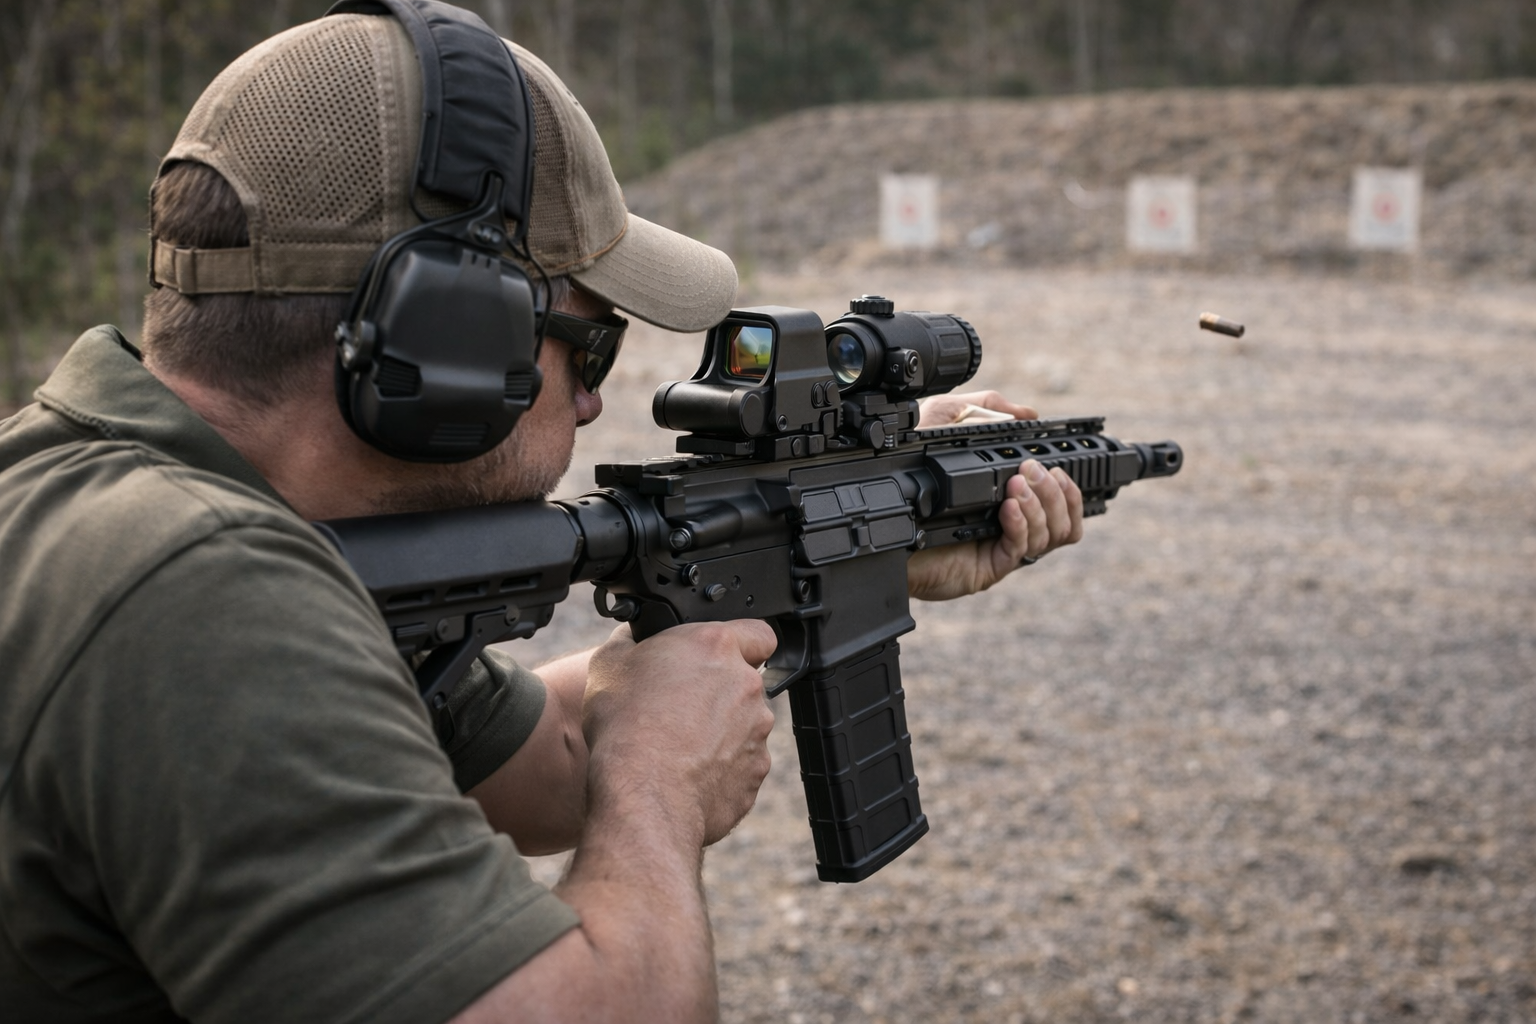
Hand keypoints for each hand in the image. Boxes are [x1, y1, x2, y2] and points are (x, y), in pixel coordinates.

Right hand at [582, 621, 777, 845]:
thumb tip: (634, 636)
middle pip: (744, 682)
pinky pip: (742, 763)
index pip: (757, 632)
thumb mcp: (609, 663)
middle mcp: (746, 684)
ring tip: (678, 746)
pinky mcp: (756, 770)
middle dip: (720, 692)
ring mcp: (757, 730)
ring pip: (745, 725)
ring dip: (722, 731)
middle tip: (680, 706)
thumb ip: (631, 640)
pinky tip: (688, 774)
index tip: (716, 658)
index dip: (741, 644)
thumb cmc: (626, 727)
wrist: (644, 795)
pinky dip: (722, 767)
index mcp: (716, 647)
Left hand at [906, 390, 1084, 600]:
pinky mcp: (988, 565)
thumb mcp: (945, 425)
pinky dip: (1021, 524)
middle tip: (1034, 469)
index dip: (1073, 488)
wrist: (883, 518)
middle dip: (1059, 492)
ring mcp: (1003, 546)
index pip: (1064, 503)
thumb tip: (1028, 414)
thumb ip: (985, 408)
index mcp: (1015, 498)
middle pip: (1067, 522)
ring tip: (1018, 485)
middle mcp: (1015, 525)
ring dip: (1042, 506)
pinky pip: (1021, 549)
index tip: (1064, 464)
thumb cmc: (912, 475)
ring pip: (1052, 535)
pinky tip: (1008, 508)